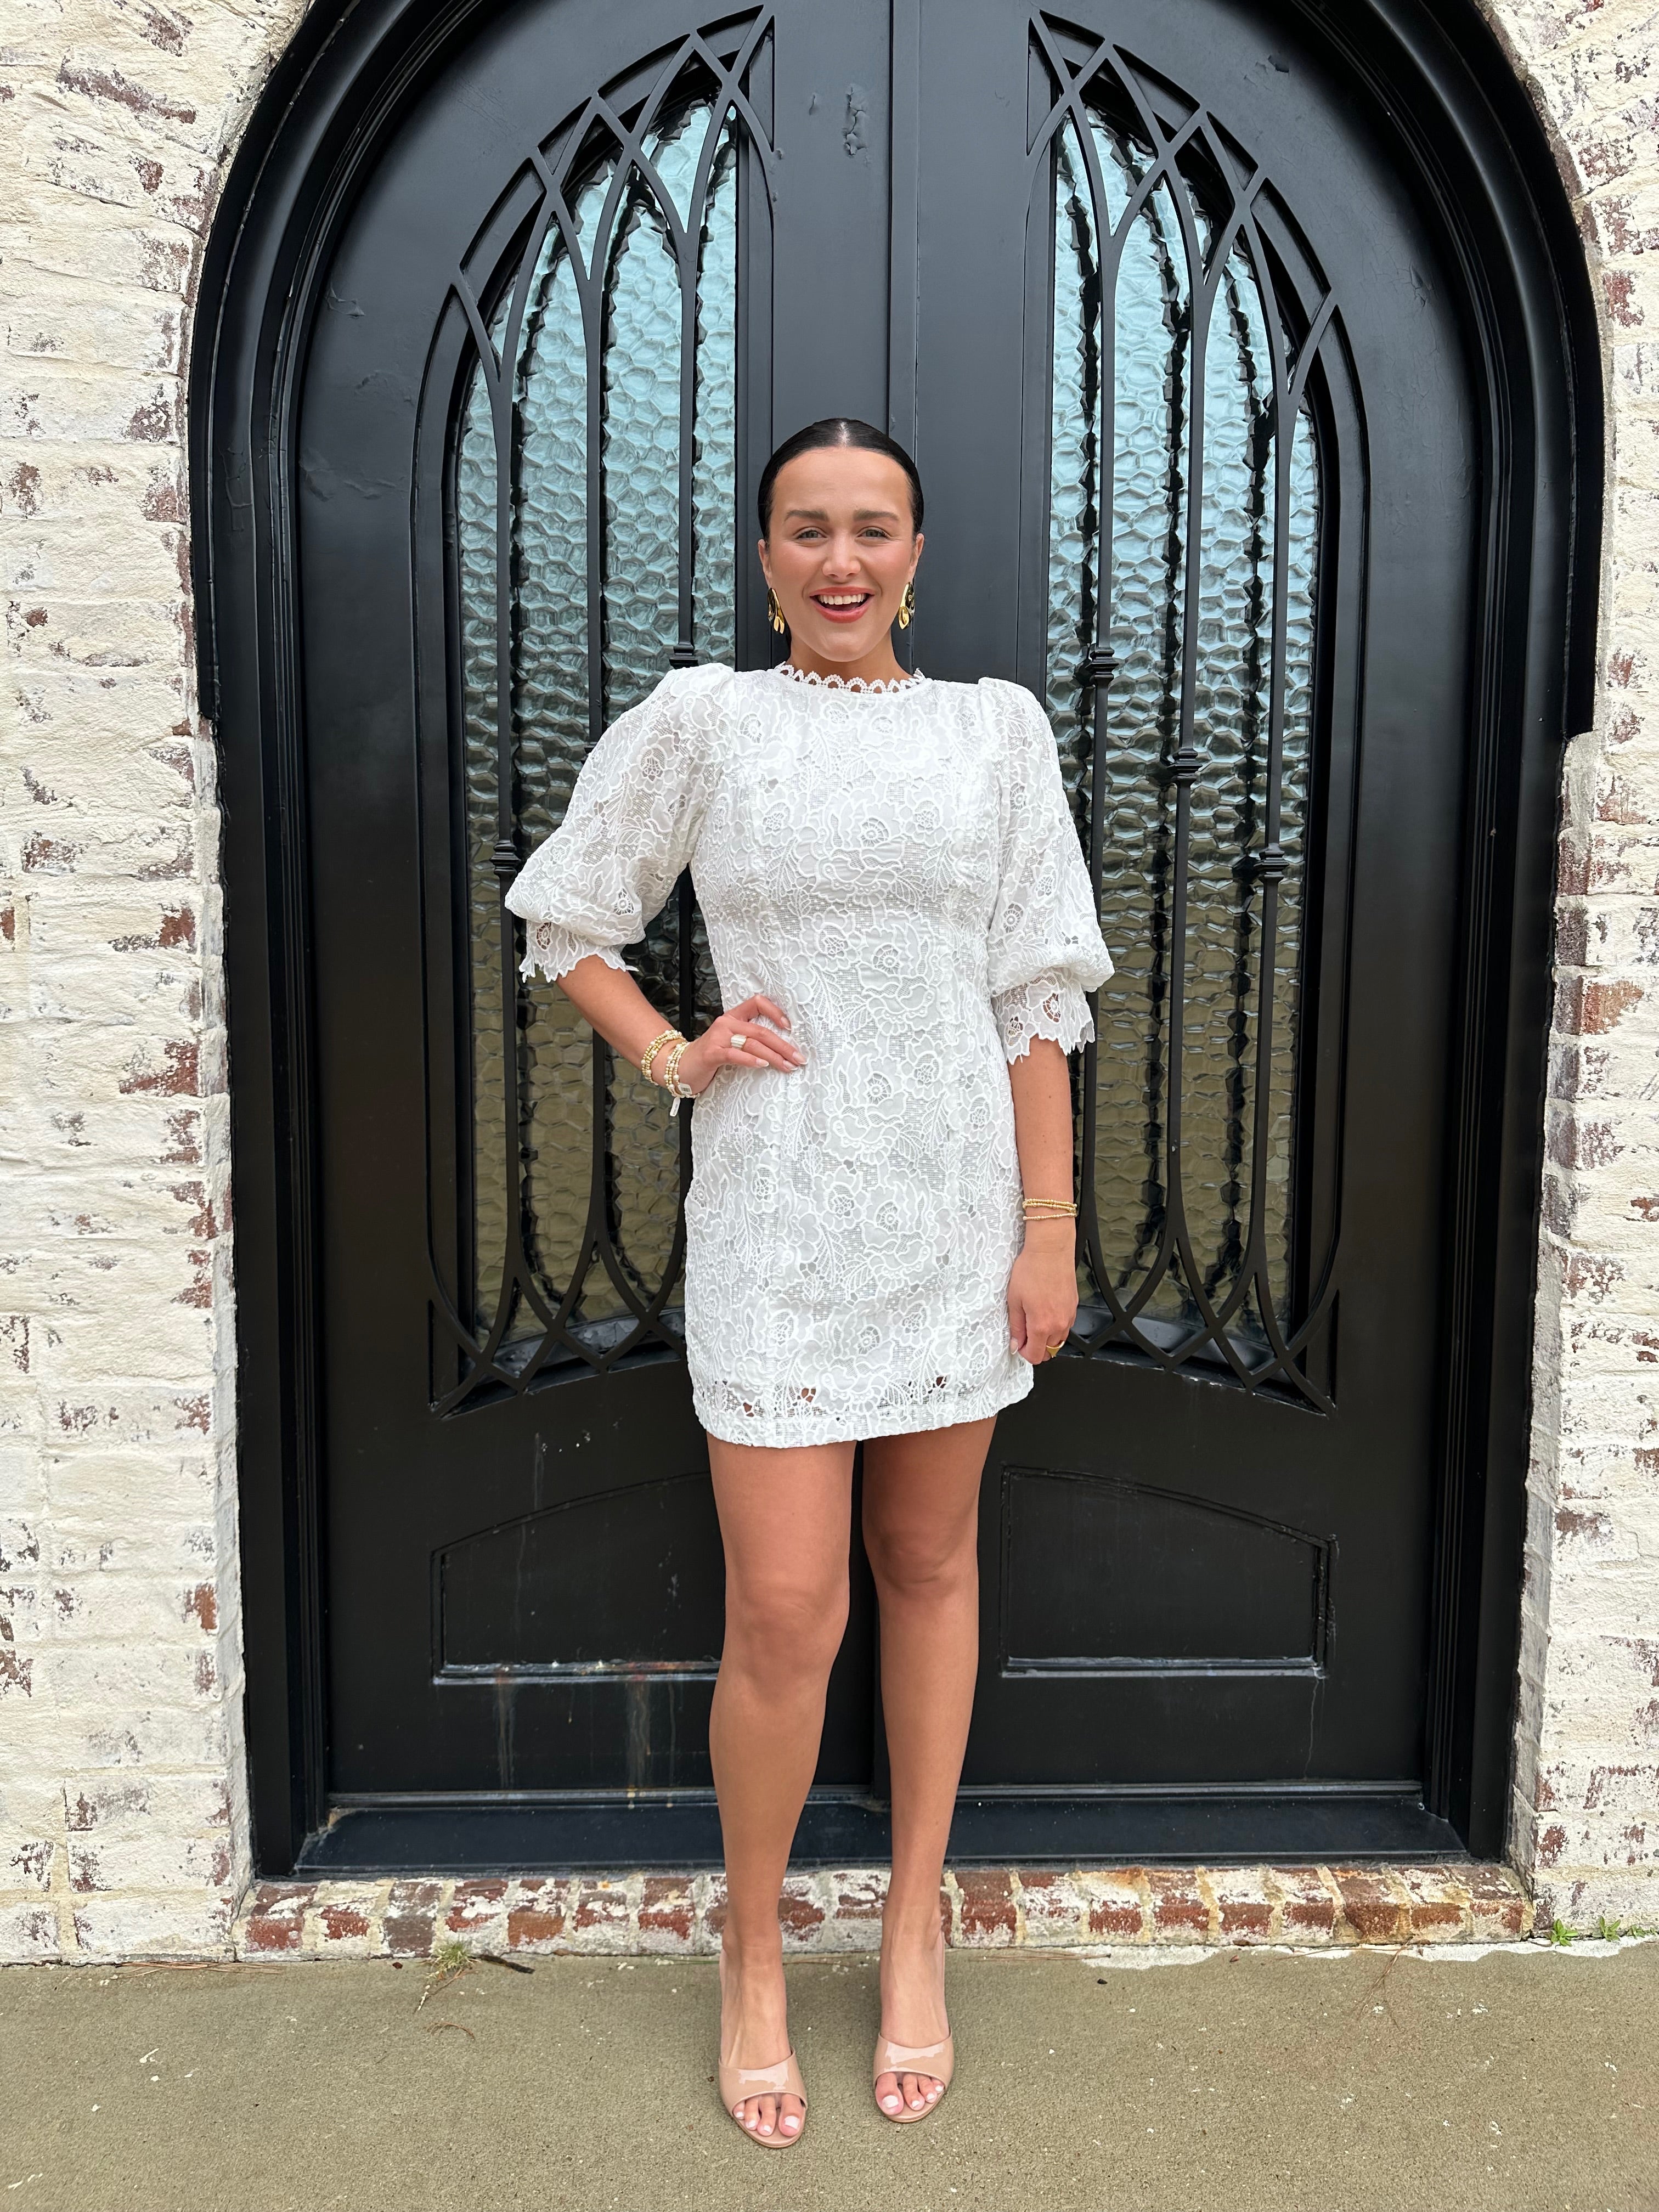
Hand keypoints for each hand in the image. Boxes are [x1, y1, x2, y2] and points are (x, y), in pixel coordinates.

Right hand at [676, 995, 803, 1095]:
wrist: (680, 1066)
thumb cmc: (710, 1056)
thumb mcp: (731, 1042)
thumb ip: (750, 1039)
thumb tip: (781, 1046)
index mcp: (733, 1017)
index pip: (757, 1003)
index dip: (775, 1011)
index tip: (790, 1027)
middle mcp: (726, 1023)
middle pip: (761, 1030)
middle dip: (783, 1045)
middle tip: (798, 1058)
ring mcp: (718, 1037)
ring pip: (752, 1043)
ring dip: (774, 1056)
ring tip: (788, 1066)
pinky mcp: (712, 1053)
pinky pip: (735, 1055)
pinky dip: (751, 1060)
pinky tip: (763, 1064)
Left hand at [1007, 1218, 1077, 1364]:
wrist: (1050, 1251)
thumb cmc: (1031, 1270)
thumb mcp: (1014, 1300)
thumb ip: (1016, 1326)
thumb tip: (1016, 1344)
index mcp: (1041, 1325)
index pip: (1036, 1356)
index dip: (1024, 1353)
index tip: (1018, 1343)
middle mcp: (1059, 1325)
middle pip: (1049, 1351)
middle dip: (1035, 1346)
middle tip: (1024, 1331)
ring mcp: (1069, 1316)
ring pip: (1058, 1340)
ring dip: (1046, 1338)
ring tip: (1034, 1319)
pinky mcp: (1074, 1307)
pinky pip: (1065, 1327)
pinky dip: (1055, 1327)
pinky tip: (1045, 1311)